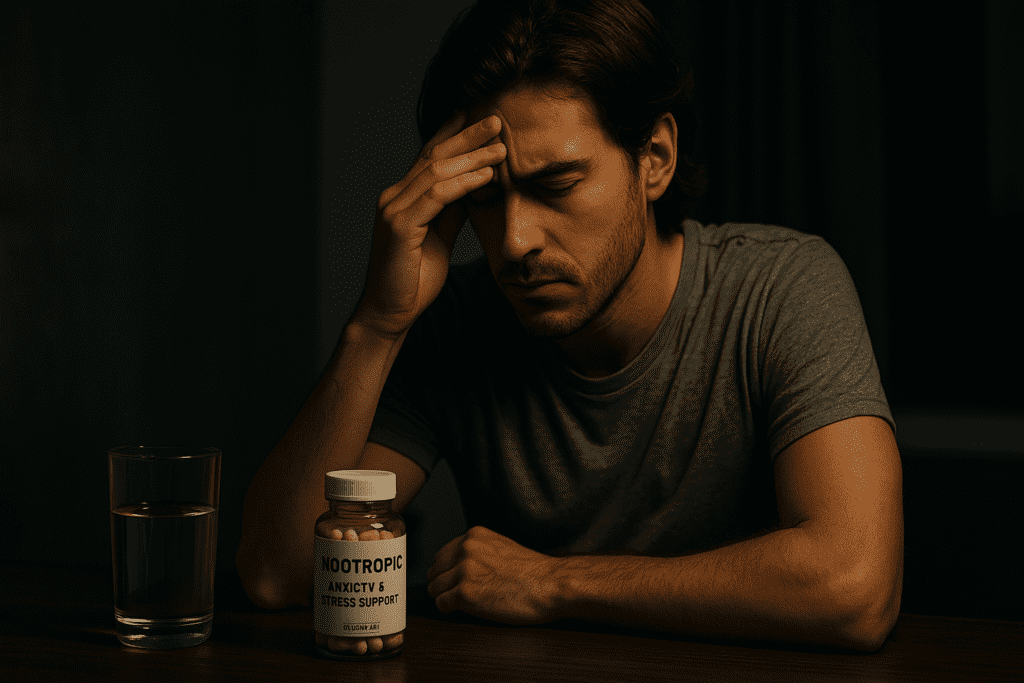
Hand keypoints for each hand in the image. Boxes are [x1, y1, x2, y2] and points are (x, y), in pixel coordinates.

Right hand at [352, 111, 506, 338]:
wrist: (391, 312)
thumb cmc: (414, 279)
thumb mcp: (439, 237)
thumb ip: (451, 211)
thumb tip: (474, 187)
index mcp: (402, 197)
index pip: (428, 156)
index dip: (453, 134)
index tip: (478, 117)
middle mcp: (393, 197)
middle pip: (433, 155)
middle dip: (467, 136)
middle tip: (496, 120)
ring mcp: (393, 209)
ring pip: (436, 171)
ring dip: (472, 157)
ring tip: (501, 148)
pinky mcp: (399, 226)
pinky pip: (436, 196)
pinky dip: (463, 184)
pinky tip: (486, 176)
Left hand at [426, 526, 566, 625]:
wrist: (549, 585)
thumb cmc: (532, 571)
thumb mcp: (501, 547)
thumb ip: (478, 550)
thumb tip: (457, 565)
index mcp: (474, 536)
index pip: (442, 554)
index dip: (447, 571)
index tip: (453, 581)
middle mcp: (466, 549)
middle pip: (435, 570)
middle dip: (443, 584)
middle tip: (455, 594)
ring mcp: (464, 570)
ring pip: (434, 587)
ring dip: (445, 597)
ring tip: (461, 603)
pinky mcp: (465, 593)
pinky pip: (441, 603)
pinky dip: (449, 610)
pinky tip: (462, 610)